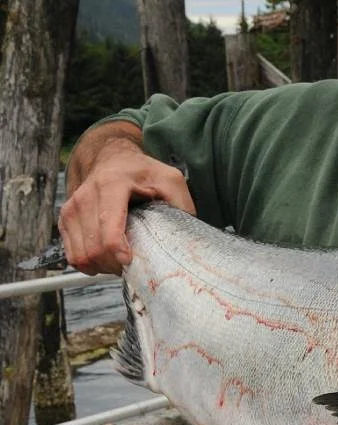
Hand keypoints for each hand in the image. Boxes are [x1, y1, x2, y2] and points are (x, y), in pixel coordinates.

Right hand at [59, 124, 195, 274]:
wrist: (112, 158)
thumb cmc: (143, 172)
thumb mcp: (170, 180)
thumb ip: (181, 206)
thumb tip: (186, 238)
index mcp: (111, 185)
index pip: (108, 230)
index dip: (118, 254)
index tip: (131, 262)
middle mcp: (86, 196)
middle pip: (94, 248)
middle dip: (114, 265)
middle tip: (133, 263)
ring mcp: (72, 208)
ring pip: (82, 255)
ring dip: (102, 266)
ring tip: (120, 259)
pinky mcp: (65, 219)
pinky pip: (72, 255)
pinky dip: (89, 263)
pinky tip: (105, 258)